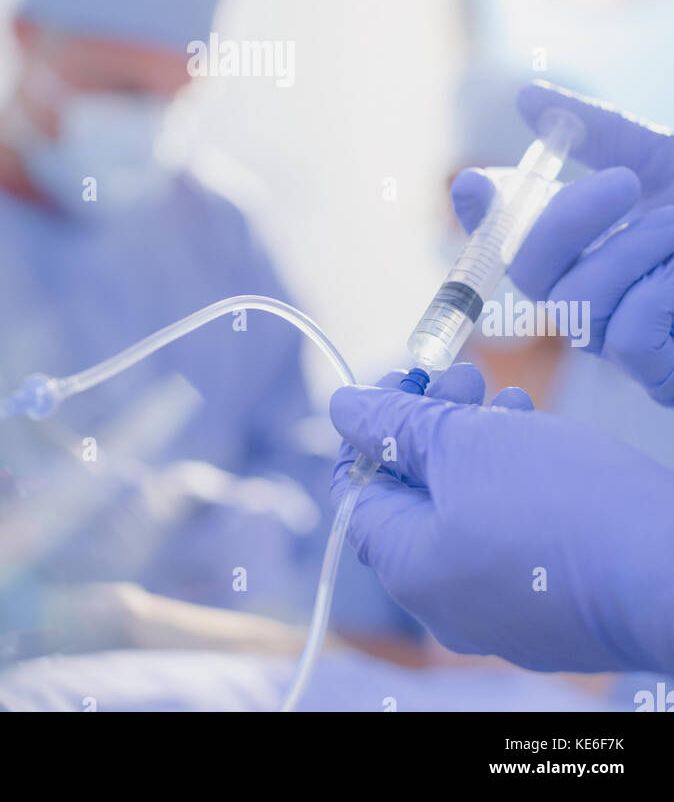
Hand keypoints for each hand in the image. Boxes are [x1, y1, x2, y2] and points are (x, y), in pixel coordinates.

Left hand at [331, 368, 673, 671]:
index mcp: (410, 569)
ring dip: (475, 445)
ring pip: (464, 510)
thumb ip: (396, 425)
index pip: (358, 491)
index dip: (370, 428)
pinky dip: (511, 483)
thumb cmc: (563, 507)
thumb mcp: (465, 443)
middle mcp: (447, 602)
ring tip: (511, 400)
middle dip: (432, 425)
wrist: (668, 572)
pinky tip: (538, 439)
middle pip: (413, 498)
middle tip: (464, 375)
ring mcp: (501, 609)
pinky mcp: (548, 602)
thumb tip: (344, 407)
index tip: (401, 381)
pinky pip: (508, 535)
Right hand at [451, 82, 673, 403]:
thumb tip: (528, 97)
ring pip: (575, 300)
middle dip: (566, 219)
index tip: (473, 182)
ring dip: (637, 250)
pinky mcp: (657, 373)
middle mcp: (600, 291)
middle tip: (627, 183)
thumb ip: (599, 132)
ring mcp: (627, 339)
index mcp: (594, 242)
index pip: (514, 235)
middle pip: (529, 270)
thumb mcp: (663, 158)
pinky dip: (661, 293)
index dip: (483, 213)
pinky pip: (624, 331)